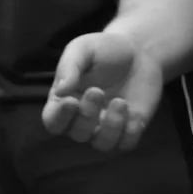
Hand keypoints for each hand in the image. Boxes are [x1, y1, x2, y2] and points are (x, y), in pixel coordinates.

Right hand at [42, 30, 165, 151]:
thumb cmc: (104, 49)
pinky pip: (126, 143)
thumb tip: (60, 90)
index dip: (60, 117)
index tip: (72, 101)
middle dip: (87, 115)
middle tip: (97, 91)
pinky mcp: (129, 128)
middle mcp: (82, 118)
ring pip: (102, 144)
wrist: (139, 51)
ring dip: (111, 126)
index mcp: (64, 100)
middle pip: (78, 134)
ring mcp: (106, 126)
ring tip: (120, 102)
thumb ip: (69, 67)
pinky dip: (130, 131)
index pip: (53, 121)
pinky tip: (134, 111)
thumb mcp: (83, 49)